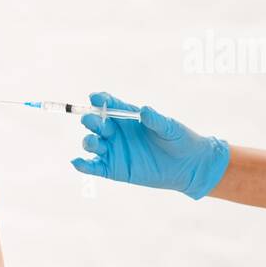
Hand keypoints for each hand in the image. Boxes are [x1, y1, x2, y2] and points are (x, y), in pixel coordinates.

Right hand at [70, 92, 229, 199]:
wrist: (189, 166)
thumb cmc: (180, 141)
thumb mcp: (170, 128)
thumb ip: (156, 120)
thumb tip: (144, 111)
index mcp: (127, 117)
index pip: (109, 105)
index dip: (100, 100)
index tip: (95, 97)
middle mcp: (116, 132)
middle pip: (96, 123)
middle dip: (91, 120)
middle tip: (93, 120)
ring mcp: (113, 150)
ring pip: (92, 144)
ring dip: (88, 141)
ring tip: (93, 142)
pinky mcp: (113, 169)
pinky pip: (94, 167)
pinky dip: (83, 165)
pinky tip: (76, 162)